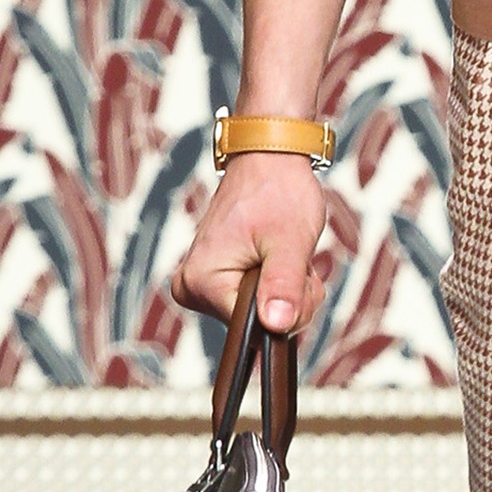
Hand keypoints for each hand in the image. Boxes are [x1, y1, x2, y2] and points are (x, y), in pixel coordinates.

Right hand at [171, 156, 331, 334]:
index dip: (287, 312)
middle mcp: (191, 288)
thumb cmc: (278, 191)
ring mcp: (200, 284)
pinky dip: (275, 285)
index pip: (252, 331)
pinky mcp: (213, 280)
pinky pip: (254, 302)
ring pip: (260, 316)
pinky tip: (276, 257)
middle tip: (294, 259)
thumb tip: (276, 326)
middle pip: (255, 326)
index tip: (301, 279)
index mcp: (201, 282)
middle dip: (289, 299)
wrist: (269, 159)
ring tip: (284, 253)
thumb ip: (284, 285)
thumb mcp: (290, 240)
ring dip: (285, 291)